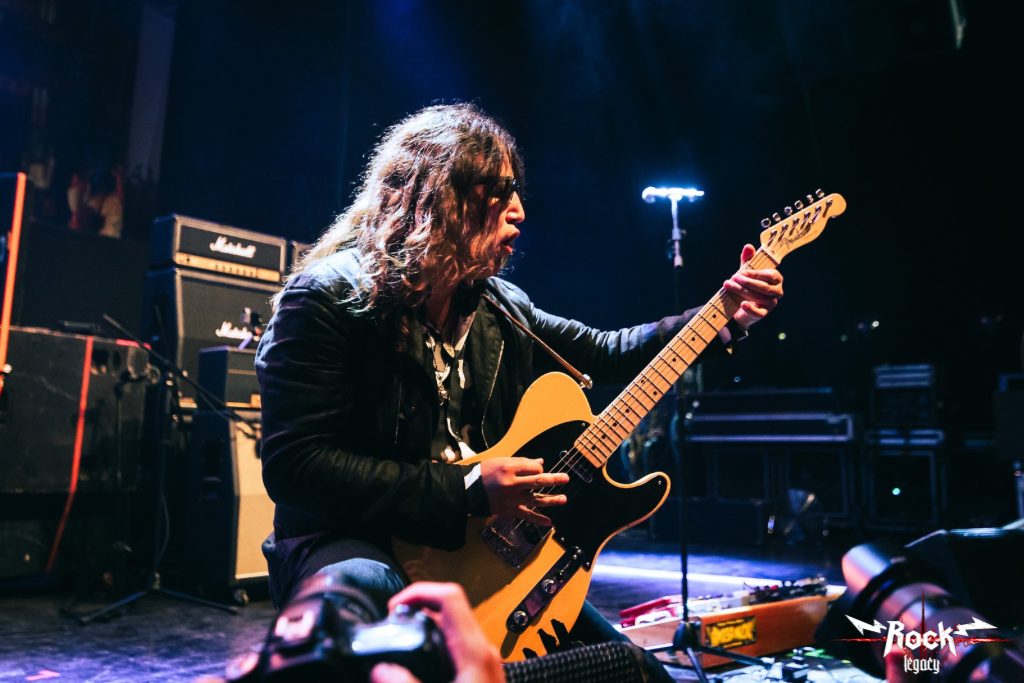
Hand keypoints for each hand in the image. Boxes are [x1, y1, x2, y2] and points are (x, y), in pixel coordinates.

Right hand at [370, 582, 504, 682]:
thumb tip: (382, 670)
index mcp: (475, 653)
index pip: (449, 597)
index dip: (418, 592)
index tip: (394, 606)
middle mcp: (484, 652)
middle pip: (449, 609)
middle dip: (417, 610)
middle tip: (392, 622)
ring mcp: (485, 663)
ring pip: (454, 627)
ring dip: (426, 628)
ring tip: (401, 640)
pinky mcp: (482, 675)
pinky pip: (457, 647)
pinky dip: (436, 645)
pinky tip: (419, 661)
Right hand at [481, 457, 568, 525]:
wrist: (469, 490)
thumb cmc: (484, 473)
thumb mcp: (501, 461)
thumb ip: (522, 462)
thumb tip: (540, 462)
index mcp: (510, 469)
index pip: (534, 467)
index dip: (539, 467)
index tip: (538, 469)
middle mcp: (513, 484)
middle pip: (539, 481)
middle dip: (554, 479)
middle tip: (566, 478)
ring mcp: (512, 499)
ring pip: (536, 500)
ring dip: (552, 500)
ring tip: (564, 499)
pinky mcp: (510, 510)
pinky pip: (526, 516)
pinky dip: (538, 520)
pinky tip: (548, 523)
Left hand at [723, 244, 783, 329]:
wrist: (741, 305)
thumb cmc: (748, 284)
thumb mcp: (747, 271)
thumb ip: (748, 259)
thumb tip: (748, 246)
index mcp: (776, 278)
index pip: (770, 275)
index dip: (756, 273)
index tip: (741, 272)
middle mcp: (777, 291)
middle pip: (763, 287)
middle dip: (746, 282)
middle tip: (732, 278)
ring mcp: (772, 303)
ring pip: (759, 297)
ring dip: (742, 291)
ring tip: (729, 286)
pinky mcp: (764, 313)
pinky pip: (759, 313)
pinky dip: (750, 309)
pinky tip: (742, 304)